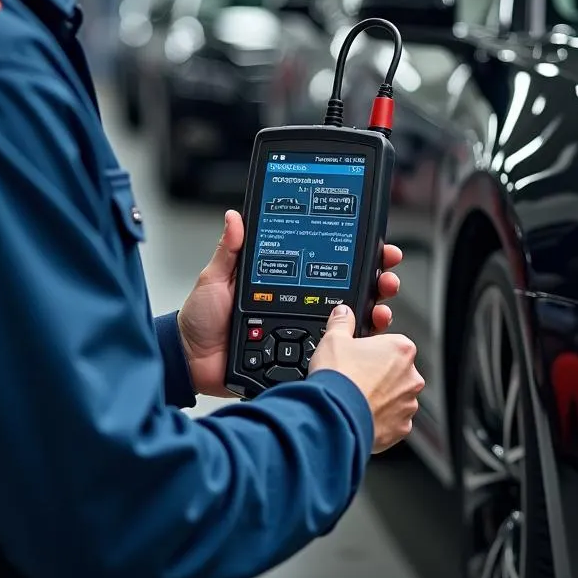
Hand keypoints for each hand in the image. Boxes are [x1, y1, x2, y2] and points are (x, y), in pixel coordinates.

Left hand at [177, 209, 403, 397]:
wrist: (191, 361)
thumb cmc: (202, 319)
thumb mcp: (215, 278)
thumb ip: (230, 249)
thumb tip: (235, 216)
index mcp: (284, 280)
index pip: (326, 262)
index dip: (354, 253)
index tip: (376, 245)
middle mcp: (300, 303)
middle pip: (348, 290)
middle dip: (376, 280)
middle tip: (386, 274)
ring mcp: (302, 330)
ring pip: (348, 321)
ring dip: (373, 311)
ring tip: (381, 305)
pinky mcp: (302, 358)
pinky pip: (334, 352)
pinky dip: (355, 347)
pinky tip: (365, 339)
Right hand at [308, 304, 424, 453]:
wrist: (334, 416)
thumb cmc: (339, 377)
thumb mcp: (333, 339)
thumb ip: (342, 322)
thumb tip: (343, 314)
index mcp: (401, 349)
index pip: (390, 344)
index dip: (372, 349)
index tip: (359, 356)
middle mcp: (411, 377)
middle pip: (395, 371)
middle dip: (377, 374)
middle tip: (355, 377)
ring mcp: (408, 404)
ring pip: (395, 397)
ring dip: (380, 398)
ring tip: (355, 398)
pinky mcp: (401, 428)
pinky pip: (392, 420)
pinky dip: (379, 419)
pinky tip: (361, 414)